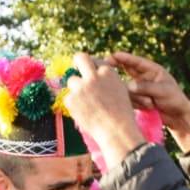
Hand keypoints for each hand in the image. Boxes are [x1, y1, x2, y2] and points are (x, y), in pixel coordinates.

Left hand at [63, 53, 145, 169]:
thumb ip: (108, 80)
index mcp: (107, 72)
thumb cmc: (121, 114)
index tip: (90, 74)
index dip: (92, 68)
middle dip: (78, 62)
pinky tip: (84, 113)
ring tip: (86, 103)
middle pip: (80, 57)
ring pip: (72, 80)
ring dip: (76, 89)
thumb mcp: (120, 90)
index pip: (95, 61)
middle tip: (77, 69)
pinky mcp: (71, 99)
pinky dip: (74, 104)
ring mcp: (81, 87)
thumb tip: (95, 74)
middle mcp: (93, 76)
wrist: (116, 131)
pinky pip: (68, 98)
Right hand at [105, 52, 189, 149]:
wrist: (177, 116)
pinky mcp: (136, 100)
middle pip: (125, 70)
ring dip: (137, 97)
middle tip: (107, 71)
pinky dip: (137, 104)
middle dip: (117, 71)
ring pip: (127, 89)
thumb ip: (145, 87)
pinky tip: (149, 108)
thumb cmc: (175, 99)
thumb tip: (128, 86)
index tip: (112, 56)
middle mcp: (143, 77)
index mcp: (151, 70)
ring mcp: (138, 89)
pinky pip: (129, 100)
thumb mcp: (163, 91)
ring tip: (151, 104)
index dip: (123, 58)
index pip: (135, 62)